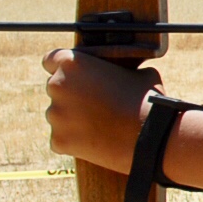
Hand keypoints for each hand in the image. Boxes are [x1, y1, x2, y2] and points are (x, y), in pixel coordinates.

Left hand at [43, 49, 163, 172]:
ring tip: (100, 126)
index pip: (50, 60)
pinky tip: (96, 141)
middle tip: (95, 105)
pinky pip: (61, 139)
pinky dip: (75, 141)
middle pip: (55, 89)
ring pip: (58, 115)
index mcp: (72, 63)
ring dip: (72, 119)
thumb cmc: (147, 100)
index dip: (61, 69)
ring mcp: (55, 115)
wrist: (152, 136)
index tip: (73, 78)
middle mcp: (57, 86)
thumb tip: (122, 74)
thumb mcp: (138, 72)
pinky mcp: (58, 140)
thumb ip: (118, 70)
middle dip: (71, 96)